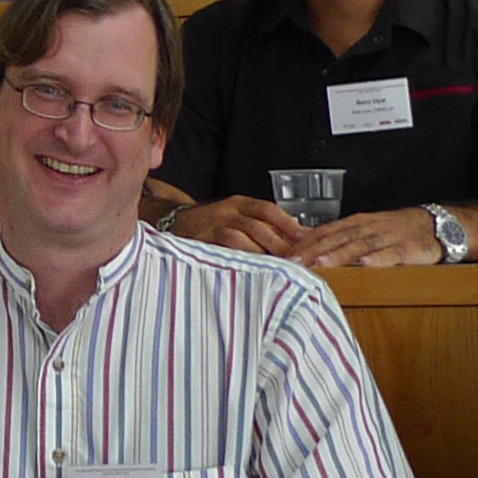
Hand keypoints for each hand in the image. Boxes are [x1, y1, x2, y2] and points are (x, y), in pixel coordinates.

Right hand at [165, 195, 313, 259]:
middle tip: (298, 261)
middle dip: (280, 244)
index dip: (288, 223)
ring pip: (241, 239)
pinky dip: (239, 262)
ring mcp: (211, 227)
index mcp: (238, 204)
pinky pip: (222, 253)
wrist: (171, 224)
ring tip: (280, 269)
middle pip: (258, 226)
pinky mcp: (199, 243)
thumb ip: (261, 225)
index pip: (267, 209)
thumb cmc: (210, 225)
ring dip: (261, 255)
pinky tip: (253, 273)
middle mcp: (225, 212)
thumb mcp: (234, 216)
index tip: (307, 238)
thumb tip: (297, 237)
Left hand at [296, 207, 446, 267]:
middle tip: (294, 262)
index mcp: (356, 224)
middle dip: (314, 250)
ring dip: (340, 254)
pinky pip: (392, 253)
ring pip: (360, 245)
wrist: (433, 224)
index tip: (284, 254)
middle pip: (337, 239)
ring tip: (322, 263)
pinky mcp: (407, 248)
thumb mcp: (365, 229)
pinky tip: (366, 264)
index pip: (325, 232)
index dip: (305, 243)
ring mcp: (387, 237)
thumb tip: (306, 244)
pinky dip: (379, 258)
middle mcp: (368, 228)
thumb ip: (338, 237)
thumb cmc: (394, 230)